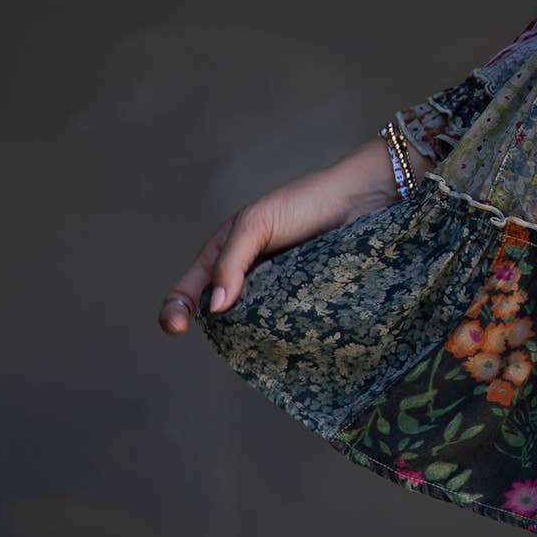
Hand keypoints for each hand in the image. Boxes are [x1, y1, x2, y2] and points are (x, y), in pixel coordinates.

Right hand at [155, 134, 418, 336]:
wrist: (361, 200)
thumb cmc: (305, 202)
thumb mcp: (256, 223)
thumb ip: (231, 262)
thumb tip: (214, 308)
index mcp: (225, 254)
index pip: (189, 290)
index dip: (175, 309)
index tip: (177, 326)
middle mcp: (247, 276)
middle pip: (219, 314)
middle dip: (218, 329)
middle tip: (230, 333)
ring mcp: (276, 290)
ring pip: (251, 324)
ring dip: (250, 333)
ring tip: (260, 333)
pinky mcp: (303, 300)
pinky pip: (284, 323)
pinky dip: (279, 332)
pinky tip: (283, 336)